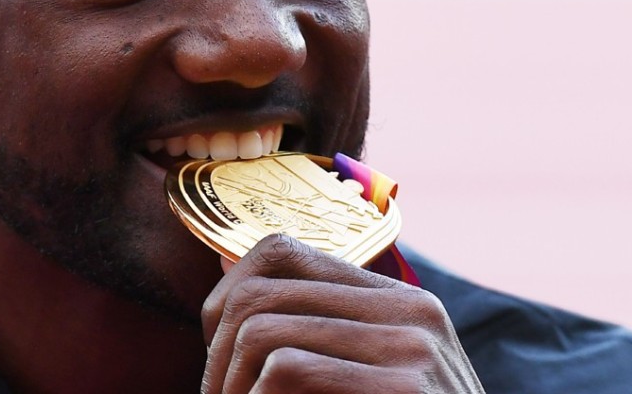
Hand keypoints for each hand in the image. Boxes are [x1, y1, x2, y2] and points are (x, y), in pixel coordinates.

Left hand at [201, 234, 484, 392]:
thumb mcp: (369, 375)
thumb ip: (315, 329)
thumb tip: (221, 264)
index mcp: (401, 301)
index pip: (282, 251)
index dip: (228, 295)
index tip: (217, 351)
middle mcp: (412, 310)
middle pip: (261, 292)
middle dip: (217, 352)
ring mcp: (414, 347)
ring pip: (264, 330)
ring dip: (228, 385)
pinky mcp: (406, 387)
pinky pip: (288, 369)